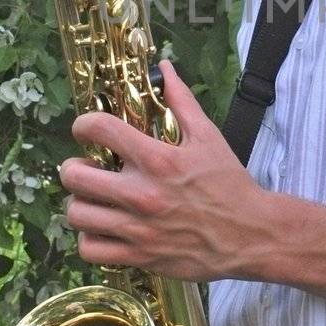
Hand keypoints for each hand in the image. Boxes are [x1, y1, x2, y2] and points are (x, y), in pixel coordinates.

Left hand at [59, 60, 271, 280]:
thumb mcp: (208, 137)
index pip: (99, 129)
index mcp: (158, 159)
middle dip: (74, 168)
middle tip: (87, 169)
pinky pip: (89, 250)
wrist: (250, 235)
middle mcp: (141, 194)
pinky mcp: (138, 257)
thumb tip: (164, 67)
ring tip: (94, 200)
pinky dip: (90, 239)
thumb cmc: (229, 184)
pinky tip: (104, 229)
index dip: (83, 125)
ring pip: (77, 214)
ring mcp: (137, 229)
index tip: (86, 130)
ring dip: (80, 204)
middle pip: (74, 176)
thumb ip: (181, 101)